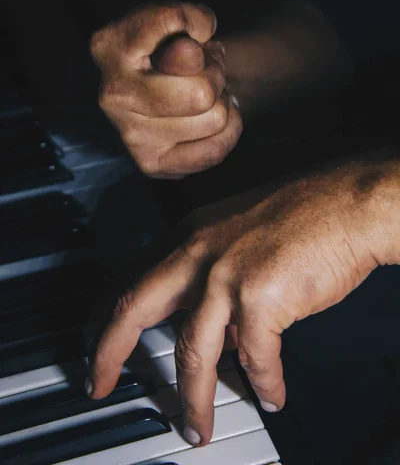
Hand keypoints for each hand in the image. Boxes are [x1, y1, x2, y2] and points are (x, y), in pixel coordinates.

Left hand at [88, 160, 396, 445]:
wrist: (348, 203)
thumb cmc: (305, 214)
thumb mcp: (241, 238)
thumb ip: (220, 282)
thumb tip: (221, 331)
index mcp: (192, 236)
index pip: (132, 279)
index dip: (108, 317)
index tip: (98, 343)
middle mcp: (200, 252)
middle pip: (134, 308)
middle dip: (108, 352)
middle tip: (99, 383)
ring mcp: (227, 273)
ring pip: (193, 351)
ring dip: (192, 398)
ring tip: (195, 427)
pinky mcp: (261, 296)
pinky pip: (256, 358)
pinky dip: (265, 382)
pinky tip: (272, 394)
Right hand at [90, 2, 241, 177]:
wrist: (158, 82)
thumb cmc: (169, 45)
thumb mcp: (174, 16)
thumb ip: (182, 19)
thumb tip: (190, 54)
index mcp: (110, 46)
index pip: (170, 25)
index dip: (198, 23)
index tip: (197, 30)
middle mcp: (112, 94)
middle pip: (202, 92)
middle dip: (216, 76)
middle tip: (207, 70)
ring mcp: (129, 135)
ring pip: (214, 119)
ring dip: (222, 102)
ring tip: (205, 92)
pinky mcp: (150, 164)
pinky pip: (213, 152)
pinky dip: (228, 131)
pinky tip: (213, 117)